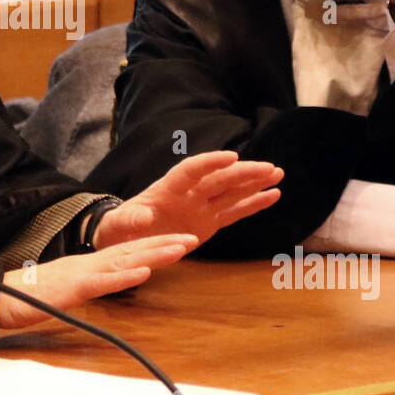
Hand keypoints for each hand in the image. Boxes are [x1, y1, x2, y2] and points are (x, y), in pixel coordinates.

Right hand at [0, 233, 197, 329]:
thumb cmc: (26, 297)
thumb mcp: (64, 291)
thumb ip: (84, 286)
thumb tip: (102, 286)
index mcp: (87, 265)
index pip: (126, 253)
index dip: (153, 246)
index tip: (179, 242)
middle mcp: (88, 264)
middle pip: (132, 251)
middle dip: (164, 244)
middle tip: (193, 238)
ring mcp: (81, 275)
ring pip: (124, 261)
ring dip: (154, 254)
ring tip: (180, 248)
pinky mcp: (72, 289)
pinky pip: (102, 283)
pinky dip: (124, 277)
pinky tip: (143, 272)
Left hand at [93, 151, 282, 250]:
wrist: (124, 237)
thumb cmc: (118, 227)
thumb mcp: (117, 225)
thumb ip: (128, 219)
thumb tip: (143, 216)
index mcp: (166, 189)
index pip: (190, 170)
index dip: (210, 163)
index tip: (231, 156)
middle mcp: (188, 193)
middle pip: (218, 179)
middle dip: (242, 173)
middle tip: (268, 167)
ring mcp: (201, 206)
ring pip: (231, 191)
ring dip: (253, 182)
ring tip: (277, 173)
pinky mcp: (209, 222)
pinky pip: (234, 211)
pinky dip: (253, 204)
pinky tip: (273, 195)